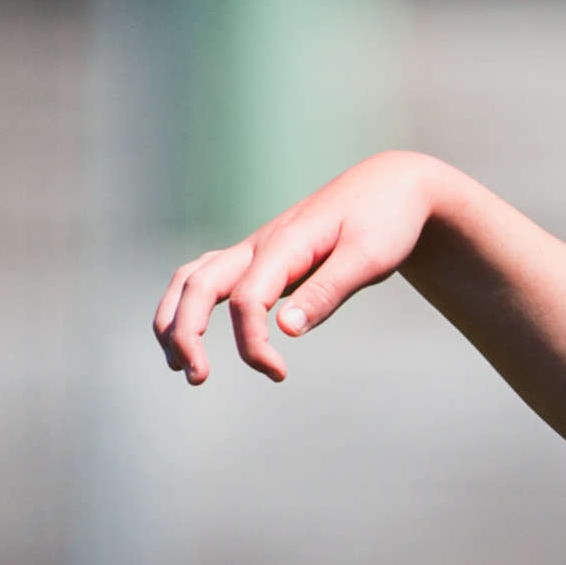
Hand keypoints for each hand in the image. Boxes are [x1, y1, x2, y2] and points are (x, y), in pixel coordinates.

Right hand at [153, 152, 448, 385]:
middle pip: (199, 284)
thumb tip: (287, 329)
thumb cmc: (386, 220)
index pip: (247, 299)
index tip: (279, 374)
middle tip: (196, 378)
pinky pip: (210, 274)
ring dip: (175, 317)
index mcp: (285, 244)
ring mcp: (256, 248)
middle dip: (185, 332)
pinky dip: (192, 302)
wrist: (391, 186)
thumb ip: (327, 292)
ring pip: (193, 276)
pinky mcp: (262, 256)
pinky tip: (192, 330)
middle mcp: (259, 244)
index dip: (252, 341)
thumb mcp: (369, 257)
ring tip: (176, 363)